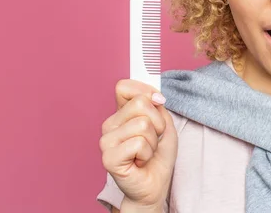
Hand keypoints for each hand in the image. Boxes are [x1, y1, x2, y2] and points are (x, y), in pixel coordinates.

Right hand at [99, 79, 177, 208]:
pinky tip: (140, 161)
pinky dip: (147, 153)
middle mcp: (109, 124)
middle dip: (157, 122)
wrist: (156, 184)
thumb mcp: (163, 124)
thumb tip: (154, 95)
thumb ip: (156, 105)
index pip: (124, 86)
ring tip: (146, 152)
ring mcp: (106, 141)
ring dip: (153, 141)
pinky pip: (138, 143)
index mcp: (120, 113)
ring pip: (142, 124)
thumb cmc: (158, 155)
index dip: (145, 91)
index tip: (158, 102)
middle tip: (153, 139)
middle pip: (140, 103)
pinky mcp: (108, 158)